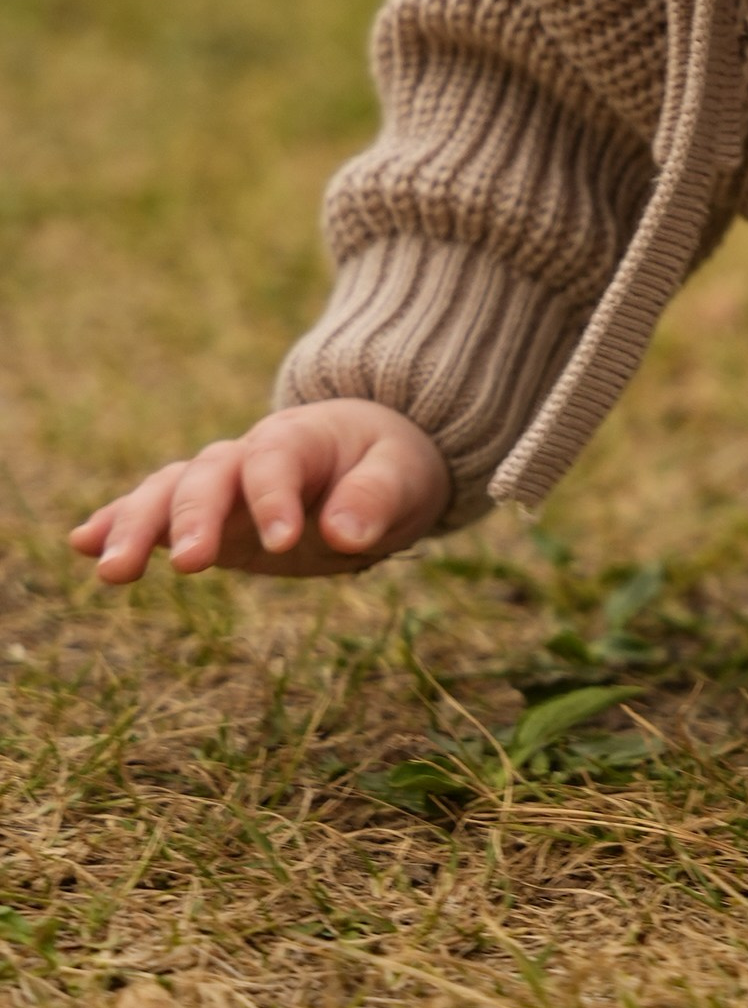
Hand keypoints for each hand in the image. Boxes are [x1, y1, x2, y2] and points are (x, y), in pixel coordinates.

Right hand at [71, 402, 452, 585]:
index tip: (284, 541)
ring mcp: (220, 485)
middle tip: (191, 566)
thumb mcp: (404, 475)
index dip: (275, 497)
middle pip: (208, 475)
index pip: (275, 459)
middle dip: (195, 518)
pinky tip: (83, 545)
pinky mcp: (205, 516)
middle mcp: (247, 454)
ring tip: (111, 571)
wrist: (369, 455)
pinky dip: (116, 524)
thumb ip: (376, 497)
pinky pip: (155, 513)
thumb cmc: (390, 463)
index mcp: (300, 436)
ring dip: (137, 528)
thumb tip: (342, 534)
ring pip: (167, 493)